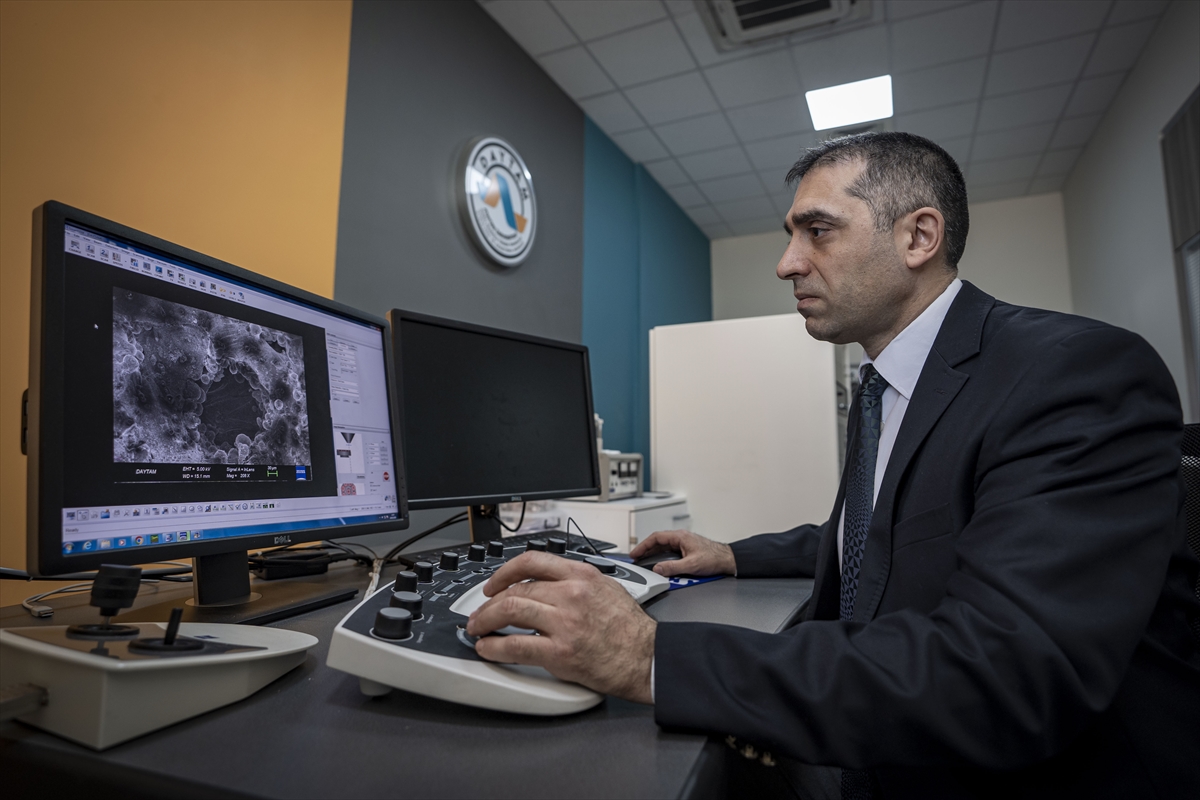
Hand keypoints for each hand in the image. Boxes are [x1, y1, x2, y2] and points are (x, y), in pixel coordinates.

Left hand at [465, 552, 655, 703]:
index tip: (493, 584)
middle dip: (489, 601)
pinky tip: (488, 649)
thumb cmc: (630, 628)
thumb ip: (576, 581)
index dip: (504, 572)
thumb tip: (548, 582)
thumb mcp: (607, 587)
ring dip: (485, 620)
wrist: (646, 657)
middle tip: (480, 612)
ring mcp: (564, 622)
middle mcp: (570, 594)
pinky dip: (494, 647)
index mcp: (580, 575)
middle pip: (516, 588)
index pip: (531, 561)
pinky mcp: (560, 651)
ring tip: (478, 629)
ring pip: (510, 610)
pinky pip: (515, 646)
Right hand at [630, 529, 735, 577]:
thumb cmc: (714, 558)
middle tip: (637, 558)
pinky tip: (660, 564)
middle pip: (658, 542)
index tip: (635, 553)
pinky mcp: (687, 550)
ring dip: (654, 554)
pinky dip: (662, 557)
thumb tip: (657, 568)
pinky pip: (670, 552)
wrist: (727, 559)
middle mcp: (681, 538)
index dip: (643, 545)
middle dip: (646, 550)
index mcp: (680, 537)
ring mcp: (684, 544)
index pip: (656, 538)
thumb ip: (672, 567)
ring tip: (645, 561)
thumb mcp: (691, 565)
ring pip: (664, 547)